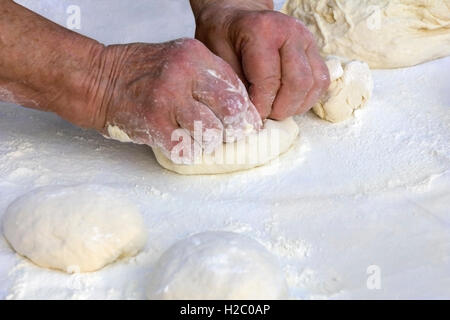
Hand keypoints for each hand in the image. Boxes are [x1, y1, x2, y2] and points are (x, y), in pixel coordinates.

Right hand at [90, 38, 261, 157]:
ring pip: (211, 134)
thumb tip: (239, 110)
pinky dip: (187, 152)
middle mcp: (184, 74)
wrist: (97, 79)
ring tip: (196, 137)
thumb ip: (208, 79)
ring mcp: (168, 100)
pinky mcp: (154, 125)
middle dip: (233, 129)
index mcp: (195, 56)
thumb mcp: (179, 60)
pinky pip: (187, 151)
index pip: (236, 88)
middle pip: (231, 111)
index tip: (244, 124)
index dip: (244, 112)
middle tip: (226, 135)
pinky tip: (178, 142)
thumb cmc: (141, 73)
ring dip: (207, 142)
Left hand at [192, 1, 329, 119]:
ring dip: (296, 105)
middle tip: (266, 116)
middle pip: (298, 83)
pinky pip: (321, 81)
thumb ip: (236, 87)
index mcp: (263, 31)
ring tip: (276, 109)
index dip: (262, 106)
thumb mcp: (218, 60)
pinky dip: (307, 98)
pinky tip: (289, 102)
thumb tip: (252, 116)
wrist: (235, 17)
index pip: (270, 81)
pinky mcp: (314, 49)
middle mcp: (291, 32)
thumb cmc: (223, 37)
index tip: (252, 117)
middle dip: (282, 108)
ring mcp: (306, 39)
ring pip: (314, 84)